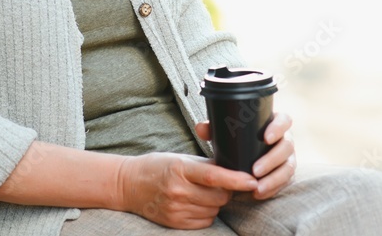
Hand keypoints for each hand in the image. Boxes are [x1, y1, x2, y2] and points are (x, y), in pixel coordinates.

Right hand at [116, 152, 257, 228]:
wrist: (129, 184)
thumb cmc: (158, 166)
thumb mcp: (181, 159)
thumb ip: (206, 165)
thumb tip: (234, 169)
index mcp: (180, 169)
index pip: (214, 176)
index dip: (236, 180)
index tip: (252, 180)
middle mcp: (178, 190)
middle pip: (218, 197)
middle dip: (226, 191)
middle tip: (220, 184)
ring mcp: (175, 208)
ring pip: (214, 210)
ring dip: (216, 203)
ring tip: (202, 193)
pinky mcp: (174, 222)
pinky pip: (204, 222)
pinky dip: (207, 214)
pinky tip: (196, 204)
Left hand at [195, 112, 296, 200]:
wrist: (244, 155)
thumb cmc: (237, 139)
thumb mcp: (227, 133)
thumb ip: (214, 129)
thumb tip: (201, 128)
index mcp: (273, 123)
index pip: (284, 121)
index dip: (278, 128)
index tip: (266, 138)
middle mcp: (284, 139)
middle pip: (287, 147)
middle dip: (272, 160)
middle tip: (255, 170)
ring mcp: (287, 158)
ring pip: (288, 167)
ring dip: (274, 179)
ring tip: (257, 188)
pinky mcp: (285, 174)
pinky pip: (284, 182)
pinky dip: (272, 189)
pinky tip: (259, 194)